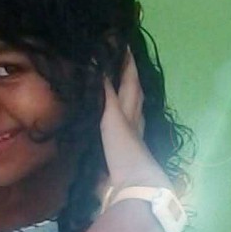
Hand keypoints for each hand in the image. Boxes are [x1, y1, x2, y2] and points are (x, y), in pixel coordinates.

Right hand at [97, 50, 169, 198]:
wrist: (132, 189)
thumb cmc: (125, 150)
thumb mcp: (113, 117)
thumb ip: (105, 94)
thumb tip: (96, 66)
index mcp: (132, 111)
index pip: (131, 80)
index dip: (127, 62)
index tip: (122, 43)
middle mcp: (133, 123)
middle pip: (134, 96)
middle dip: (129, 79)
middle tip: (121, 64)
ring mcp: (128, 141)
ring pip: (128, 113)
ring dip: (122, 100)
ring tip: (112, 89)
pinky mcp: (118, 156)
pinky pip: (115, 132)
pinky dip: (110, 122)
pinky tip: (104, 124)